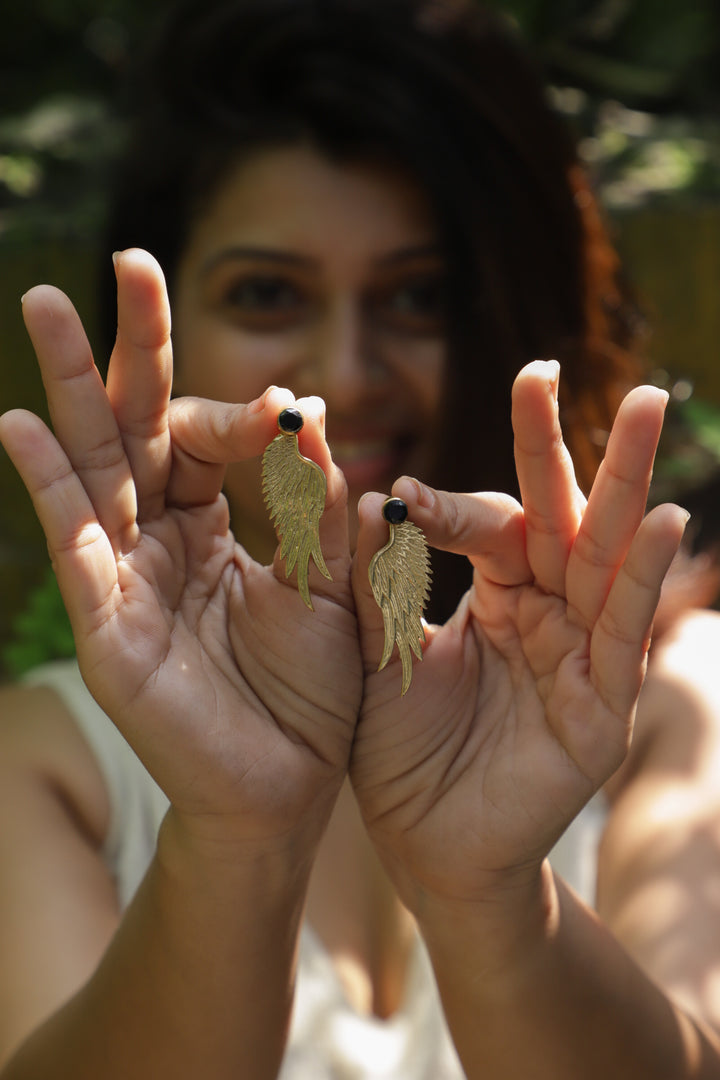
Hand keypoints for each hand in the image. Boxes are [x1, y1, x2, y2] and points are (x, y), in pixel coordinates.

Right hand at [0, 249, 361, 852]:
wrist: (289, 787)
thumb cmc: (309, 690)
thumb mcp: (329, 587)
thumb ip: (316, 509)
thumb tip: (307, 414)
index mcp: (209, 524)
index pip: (205, 439)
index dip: (239, 414)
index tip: (286, 406)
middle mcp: (156, 538)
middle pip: (136, 425)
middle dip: (128, 347)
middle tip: (125, 259)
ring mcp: (123, 577)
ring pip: (92, 466)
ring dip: (67, 387)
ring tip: (45, 304)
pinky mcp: (105, 626)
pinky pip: (75, 548)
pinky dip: (50, 490)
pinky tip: (21, 428)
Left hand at [350, 360, 687, 908]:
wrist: (420, 847)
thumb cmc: (397, 747)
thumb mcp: (374, 649)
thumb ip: (373, 579)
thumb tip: (371, 495)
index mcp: (499, 592)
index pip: (489, 524)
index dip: (448, 504)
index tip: (399, 494)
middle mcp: (549, 610)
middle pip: (561, 514)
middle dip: (564, 443)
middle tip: (555, 364)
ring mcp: (582, 655)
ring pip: (603, 556)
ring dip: (626, 484)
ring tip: (650, 408)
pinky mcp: (603, 707)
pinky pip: (623, 635)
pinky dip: (640, 579)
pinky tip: (662, 523)